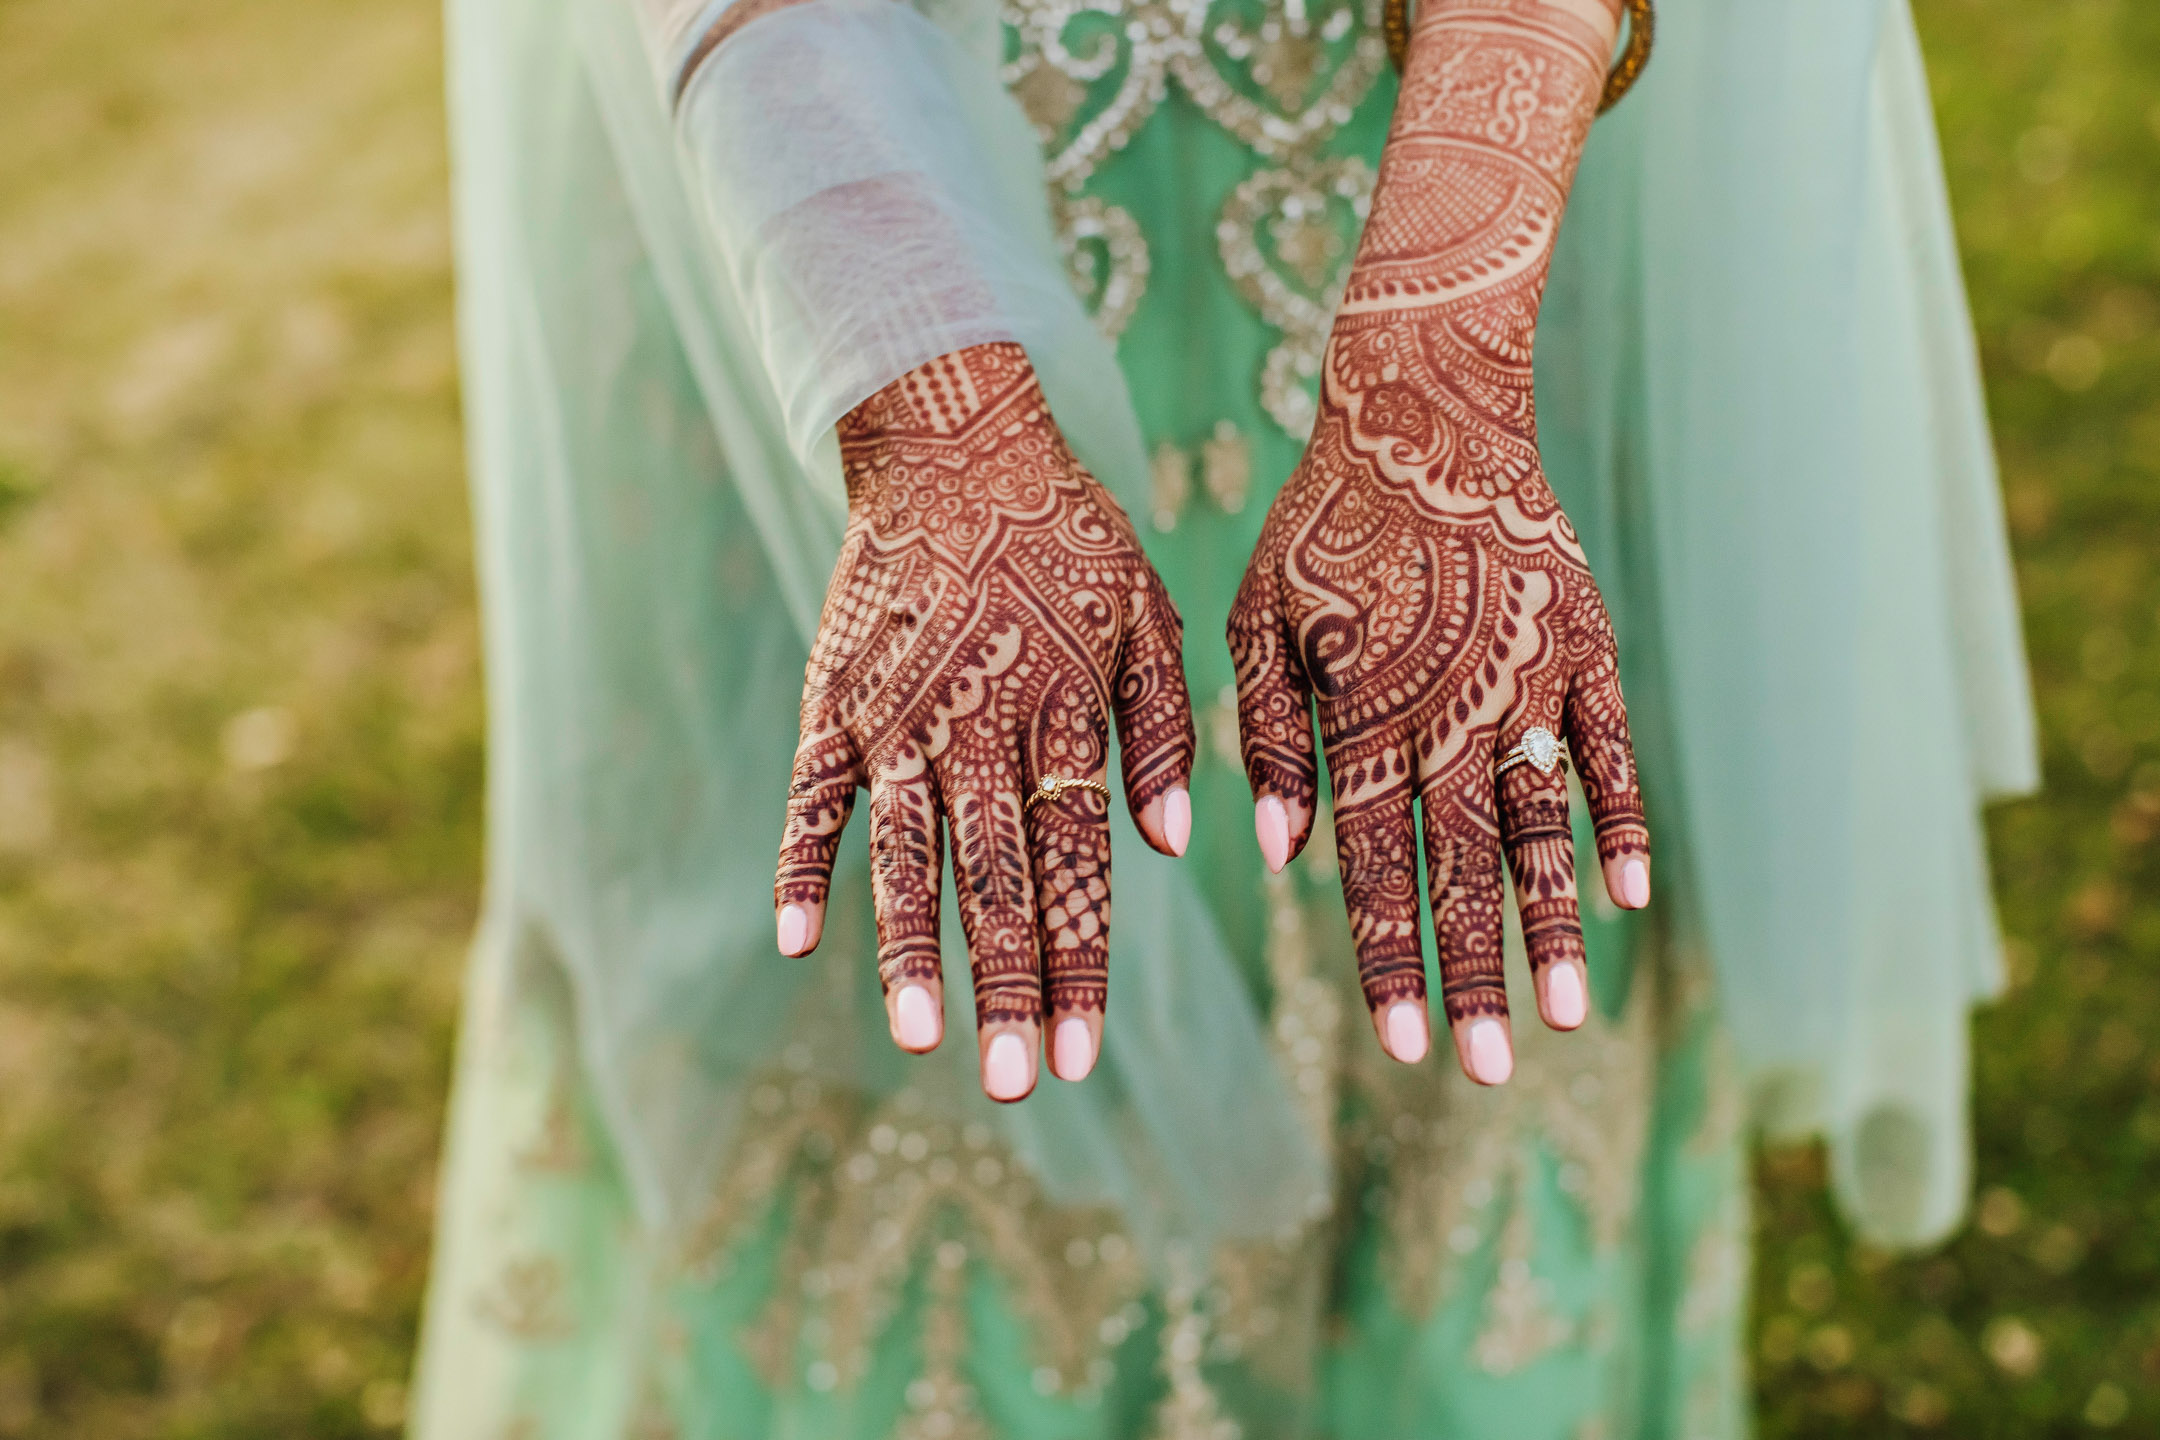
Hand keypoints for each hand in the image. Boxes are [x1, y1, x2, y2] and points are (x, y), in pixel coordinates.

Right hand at [774, 343, 1195, 1102]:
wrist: (951, 441)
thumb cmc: (1069, 534)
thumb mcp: (1149, 613)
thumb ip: (1159, 732)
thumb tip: (1176, 850)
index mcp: (1063, 708)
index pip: (1075, 863)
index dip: (1078, 962)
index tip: (1083, 1055)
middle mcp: (977, 723)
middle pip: (994, 876)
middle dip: (1007, 986)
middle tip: (1015, 1084)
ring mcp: (895, 716)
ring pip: (903, 853)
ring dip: (909, 951)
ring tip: (922, 1040)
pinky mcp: (832, 700)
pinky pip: (809, 797)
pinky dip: (799, 867)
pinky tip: (794, 944)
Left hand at [1227, 0, 1647, 1084]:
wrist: (1426, 410)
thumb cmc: (1322, 520)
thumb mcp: (1261, 619)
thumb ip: (1274, 740)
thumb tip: (1284, 855)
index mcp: (1369, 713)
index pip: (1376, 863)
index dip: (1389, 958)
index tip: (1404, 1045)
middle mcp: (1454, 711)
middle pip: (1464, 869)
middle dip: (1472, 976)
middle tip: (1482, 1072)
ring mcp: (1532, 681)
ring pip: (1546, 826)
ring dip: (1556, 924)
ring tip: (1571, 1015)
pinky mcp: (1587, 646)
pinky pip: (1611, 752)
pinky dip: (1619, 823)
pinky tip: (1629, 897)